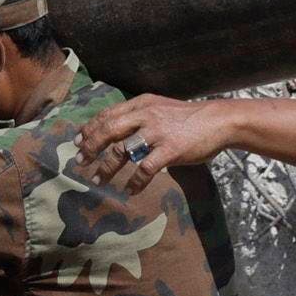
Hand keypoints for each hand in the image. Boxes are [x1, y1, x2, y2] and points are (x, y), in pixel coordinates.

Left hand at [80, 94, 227, 190]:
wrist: (219, 121)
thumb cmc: (189, 118)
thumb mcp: (161, 108)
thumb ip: (140, 116)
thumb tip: (118, 131)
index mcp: (142, 104)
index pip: (108, 115)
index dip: (89, 129)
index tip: (77, 142)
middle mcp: (146, 116)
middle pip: (108, 130)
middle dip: (90, 148)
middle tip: (79, 162)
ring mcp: (157, 133)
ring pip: (121, 151)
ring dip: (106, 168)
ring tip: (97, 181)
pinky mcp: (170, 150)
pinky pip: (145, 169)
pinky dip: (134, 182)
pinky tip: (129, 191)